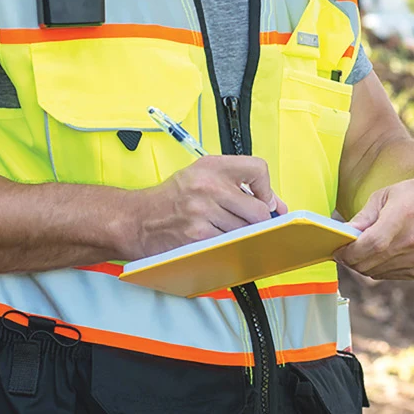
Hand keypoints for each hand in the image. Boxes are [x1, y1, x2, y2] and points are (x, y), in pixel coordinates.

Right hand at [126, 156, 287, 258]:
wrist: (138, 220)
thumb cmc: (172, 200)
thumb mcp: (202, 178)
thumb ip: (238, 186)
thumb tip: (276, 205)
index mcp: (212, 166)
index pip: (257, 168)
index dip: (266, 188)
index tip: (263, 200)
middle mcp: (208, 185)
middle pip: (258, 209)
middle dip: (258, 221)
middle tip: (247, 224)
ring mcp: (203, 211)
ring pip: (246, 231)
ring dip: (242, 236)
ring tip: (224, 231)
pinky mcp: (198, 235)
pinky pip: (229, 244)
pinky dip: (227, 246)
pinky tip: (215, 240)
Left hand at [341, 166, 413, 280]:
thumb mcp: (387, 195)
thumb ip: (364, 217)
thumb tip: (344, 235)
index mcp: (404, 218)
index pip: (369, 245)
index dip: (349, 251)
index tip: (337, 250)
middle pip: (370, 263)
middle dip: (351, 260)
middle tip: (343, 252)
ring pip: (377, 273)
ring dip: (363, 265)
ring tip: (359, 252)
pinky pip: (389, 275)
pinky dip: (378, 268)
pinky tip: (377, 256)